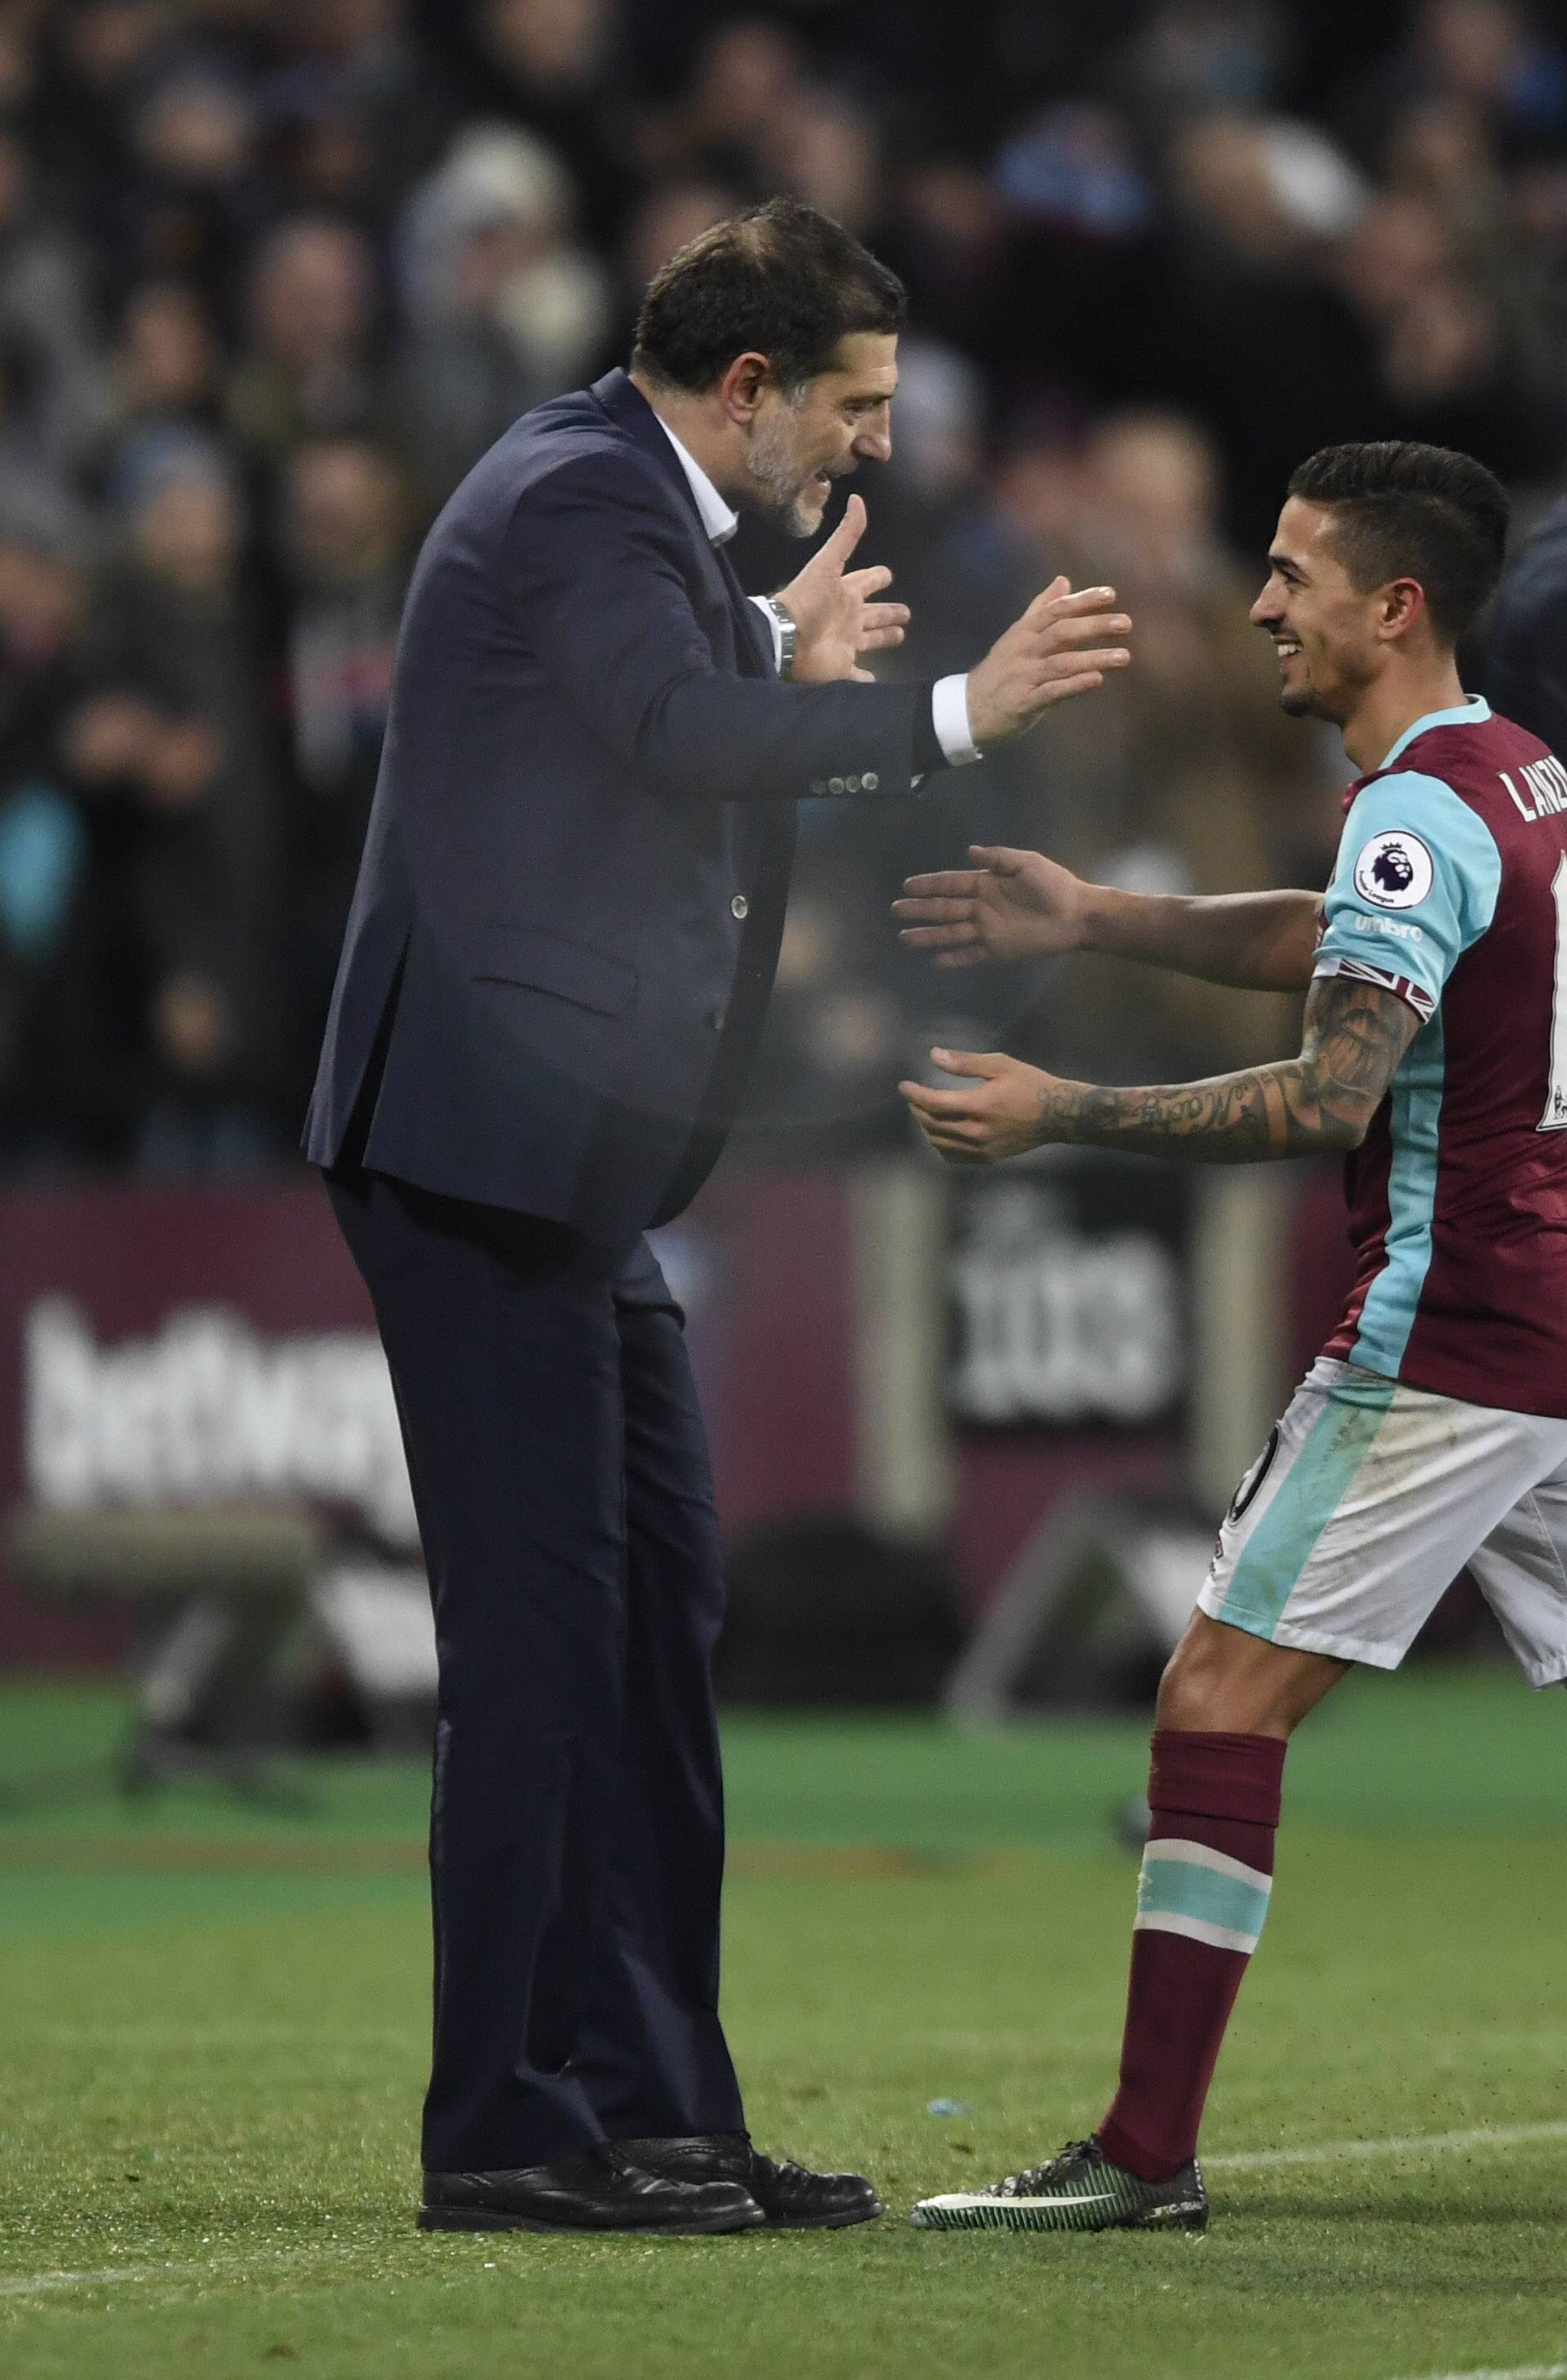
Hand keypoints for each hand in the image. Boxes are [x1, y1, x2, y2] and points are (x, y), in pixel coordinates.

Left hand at [774, 493, 909, 683]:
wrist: (786, 639)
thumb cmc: (807, 600)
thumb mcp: (827, 563)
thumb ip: (845, 535)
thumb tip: (858, 499)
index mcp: (846, 593)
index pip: (867, 581)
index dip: (878, 577)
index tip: (888, 575)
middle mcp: (848, 617)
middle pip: (874, 613)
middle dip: (889, 611)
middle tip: (906, 613)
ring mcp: (845, 643)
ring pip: (871, 640)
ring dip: (884, 638)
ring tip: (900, 636)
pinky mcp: (842, 669)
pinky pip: (858, 676)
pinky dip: (867, 680)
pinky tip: (876, 682)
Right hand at [892, 844, 1091, 968]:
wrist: (1077, 914)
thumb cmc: (1055, 885)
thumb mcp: (1027, 863)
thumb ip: (998, 858)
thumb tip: (970, 851)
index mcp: (987, 884)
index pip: (951, 884)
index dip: (930, 884)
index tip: (907, 885)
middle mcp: (982, 907)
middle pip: (944, 909)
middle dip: (920, 910)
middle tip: (895, 910)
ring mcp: (988, 930)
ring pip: (951, 933)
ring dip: (928, 936)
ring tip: (904, 938)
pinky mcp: (998, 949)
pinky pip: (970, 955)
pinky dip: (954, 959)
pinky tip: (935, 962)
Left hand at [899, 1046, 1065, 1164]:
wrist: (1057, 1115)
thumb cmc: (1030, 1084)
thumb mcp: (1000, 1065)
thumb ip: (965, 1063)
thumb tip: (933, 1054)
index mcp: (979, 1105)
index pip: (933, 1103)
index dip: (914, 1094)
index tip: (904, 1086)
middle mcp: (976, 1131)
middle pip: (932, 1123)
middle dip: (917, 1109)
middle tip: (913, 1097)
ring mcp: (981, 1149)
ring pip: (939, 1142)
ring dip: (925, 1127)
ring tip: (924, 1113)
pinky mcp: (987, 1158)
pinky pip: (953, 1157)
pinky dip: (940, 1145)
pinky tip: (940, 1133)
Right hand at [965, 577, 1130, 745]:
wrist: (967, 710)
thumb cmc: (999, 672)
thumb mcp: (1017, 636)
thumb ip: (1041, 609)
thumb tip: (1063, 580)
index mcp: (1023, 632)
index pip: (1056, 610)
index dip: (1083, 601)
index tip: (1111, 594)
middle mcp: (1024, 651)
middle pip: (1061, 632)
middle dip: (1094, 626)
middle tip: (1126, 623)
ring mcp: (1023, 677)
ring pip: (1061, 662)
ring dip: (1093, 658)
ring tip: (1123, 657)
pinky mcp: (1024, 703)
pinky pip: (1052, 692)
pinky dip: (1074, 685)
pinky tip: (1097, 680)